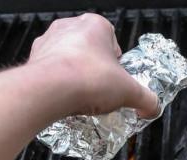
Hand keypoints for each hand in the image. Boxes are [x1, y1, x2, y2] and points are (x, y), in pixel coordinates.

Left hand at [28, 13, 158, 118]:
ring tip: (84, 96)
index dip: (118, 65)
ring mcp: (48, 41)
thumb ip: (147, 99)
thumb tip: (153, 108)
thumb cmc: (89, 79)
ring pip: (70, 60)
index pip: (114, 43)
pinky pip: (52, 72)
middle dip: (97, 70)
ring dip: (78, 76)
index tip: (118, 81)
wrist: (48, 91)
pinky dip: (60, 84)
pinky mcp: (33, 59)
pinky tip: (67, 98)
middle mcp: (70, 27)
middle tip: (103, 90)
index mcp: (96, 25)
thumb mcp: (130, 92)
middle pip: (92, 52)